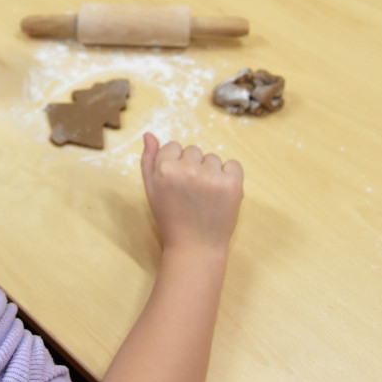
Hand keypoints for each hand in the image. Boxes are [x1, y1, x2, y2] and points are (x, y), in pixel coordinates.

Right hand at [140, 133, 242, 251]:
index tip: (177, 182)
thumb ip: (148, 160)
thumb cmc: (170, 218)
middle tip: (190, 192)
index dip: (175, 164)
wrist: (195, 247)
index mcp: (165, 169)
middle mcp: (188, 169)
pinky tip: (220, 192)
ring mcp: (212, 176)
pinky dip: (229, 175)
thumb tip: (149, 134)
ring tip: (205, 195)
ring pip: (212, 158)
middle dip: (192, 166)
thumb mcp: (151, 189)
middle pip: (193, 151)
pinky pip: (233, 164)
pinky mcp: (233, 184)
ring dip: (210, 172)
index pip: (173, 146)